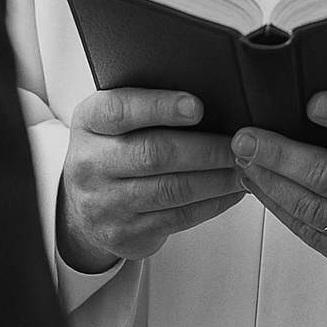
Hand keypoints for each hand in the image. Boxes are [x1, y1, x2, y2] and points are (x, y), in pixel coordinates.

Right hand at [58, 88, 243, 272]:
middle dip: (205, 148)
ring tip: (242, 167)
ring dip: (216, 179)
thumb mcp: (113, 120)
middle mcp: (91, 163)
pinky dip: (212, 204)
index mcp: (89, 122)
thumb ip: (145, 105)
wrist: (83, 205)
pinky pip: (178, 218)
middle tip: (238, 143)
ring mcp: (106, 203)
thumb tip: (208, 93)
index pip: (120, 110)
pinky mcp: (126, 233)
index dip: (160, 107)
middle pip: (154, 153)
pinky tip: (230, 192)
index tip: (197, 106)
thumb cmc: (111, 150)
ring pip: (172, 190)